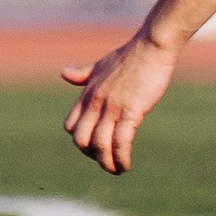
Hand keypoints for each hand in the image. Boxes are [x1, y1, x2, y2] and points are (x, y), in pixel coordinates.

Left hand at [61, 31, 181, 173]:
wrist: (152, 45)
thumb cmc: (130, 55)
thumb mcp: (101, 64)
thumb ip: (83, 74)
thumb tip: (64, 73)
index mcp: (88, 93)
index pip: (70, 126)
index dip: (79, 141)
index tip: (94, 147)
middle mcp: (96, 102)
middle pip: (81, 139)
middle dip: (91, 155)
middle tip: (105, 161)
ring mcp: (113, 107)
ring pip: (100, 145)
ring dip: (106, 163)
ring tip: (117, 170)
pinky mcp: (132, 111)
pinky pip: (121, 142)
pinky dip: (121, 158)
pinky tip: (126, 164)